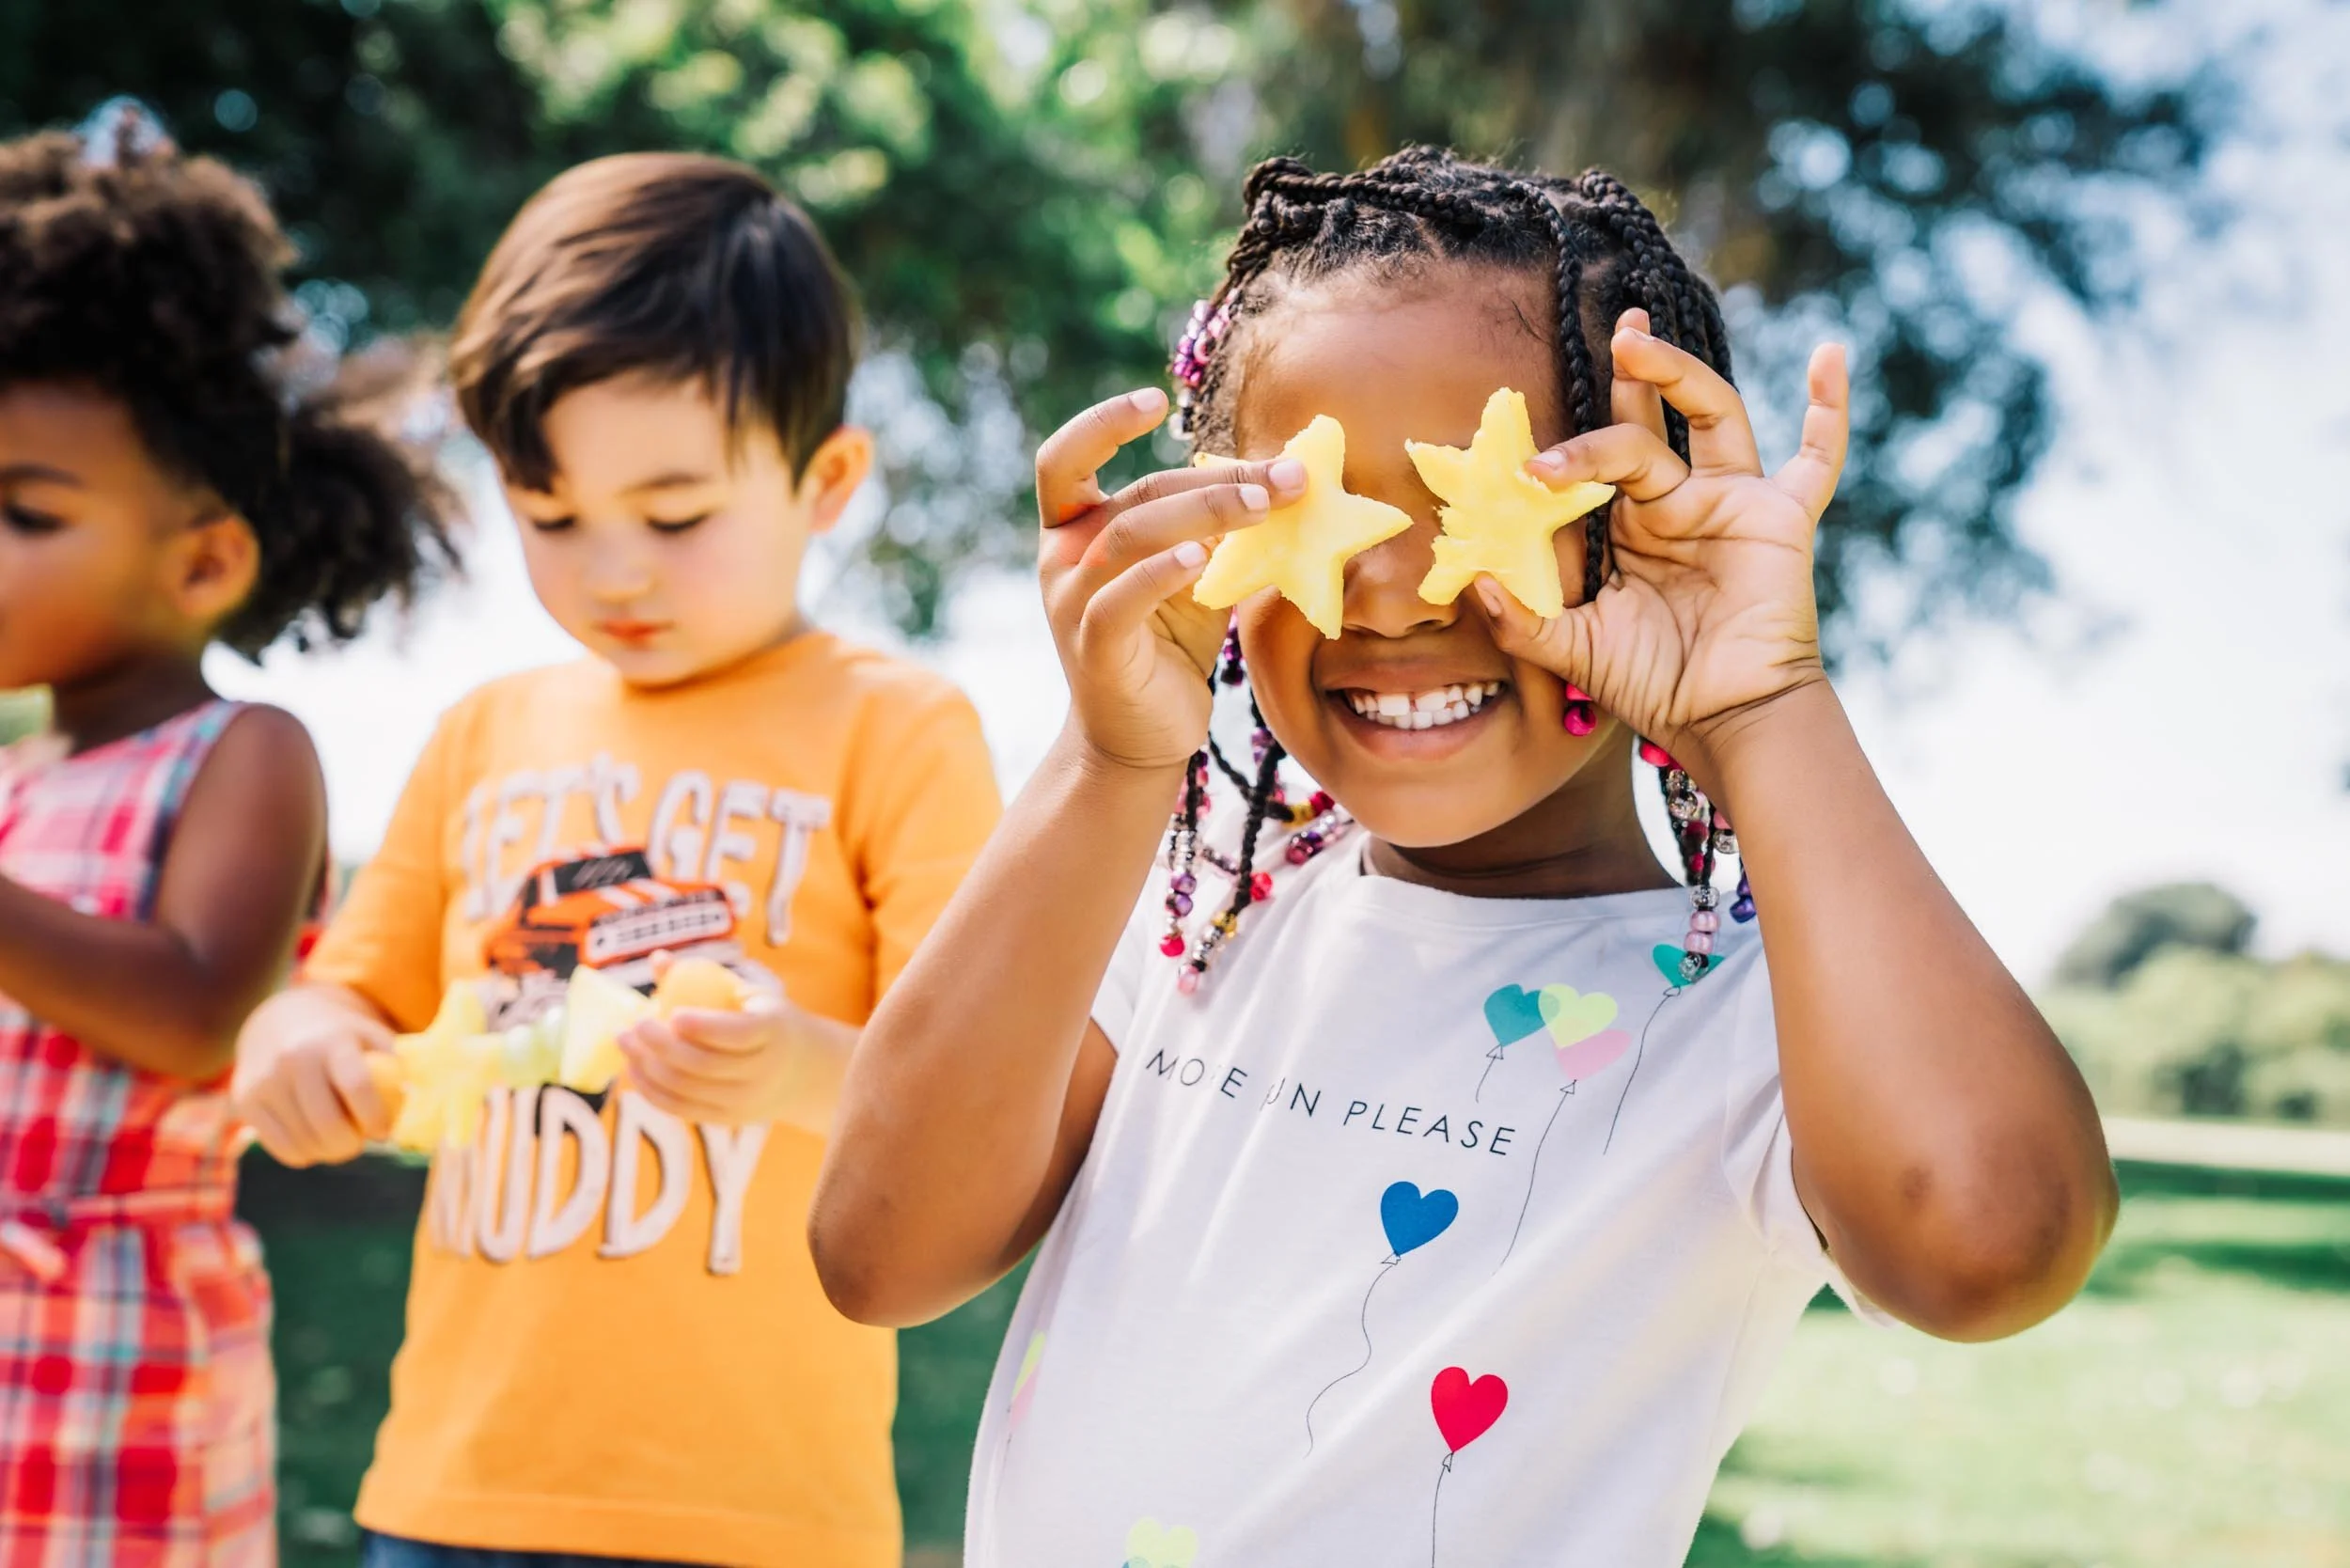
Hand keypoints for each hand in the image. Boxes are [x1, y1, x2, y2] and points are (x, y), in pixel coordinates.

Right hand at [231, 986, 394, 1166]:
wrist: (279, 1022)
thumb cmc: (340, 1039)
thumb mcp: (370, 1037)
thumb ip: (397, 1066)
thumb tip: (426, 1104)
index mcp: (333, 1040)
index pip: (357, 1085)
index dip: (376, 1118)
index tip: (384, 1132)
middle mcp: (295, 1058)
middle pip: (328, 1124)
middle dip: (351, 1145)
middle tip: (359, 1143)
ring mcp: (266, 1080)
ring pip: (305, 1142)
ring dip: (328, 1152)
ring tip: (338, 1141)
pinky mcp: (246, 1101)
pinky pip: (282, 1148)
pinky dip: (303, 1155)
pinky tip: (312, 1141)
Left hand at [615, 992, 811, 1125]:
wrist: (801, 1070)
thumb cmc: (762, 1018)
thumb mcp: (747, 993)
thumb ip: (702, 977)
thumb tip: (658, 960)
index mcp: (774, 1030)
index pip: (738, 1033)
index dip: (703, 1026)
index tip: (673, 1013)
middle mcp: (764, 1070)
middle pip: (705, 1064)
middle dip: (661, 1046)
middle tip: (633, 1025)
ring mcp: (746, 1100)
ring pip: (688, 1089)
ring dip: (648, 1067)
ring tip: (624, 1043)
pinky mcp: (728, 1118)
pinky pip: (683, 1110)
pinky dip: (653, 1091)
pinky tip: (634, 1070)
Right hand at [1036, 387, 1306, 770]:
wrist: (1141, 737)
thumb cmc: (1169, 644)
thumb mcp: (1194, 572)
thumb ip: (1217, 527)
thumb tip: (1286, 472)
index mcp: (1074, 530)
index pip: (1064, 459)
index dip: (1102, 422)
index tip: (1157, 399)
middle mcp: (1062, 559)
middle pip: (1136, 496)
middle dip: (1215, 481)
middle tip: (1283, 478)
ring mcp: (1071, 604)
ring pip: (1129, 535)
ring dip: (1202, 513)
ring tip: (1263, 507)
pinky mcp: (1094, 648)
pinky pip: (1120, 599)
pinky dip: (1161, 573)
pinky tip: (1202, 559)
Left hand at [1477, 309, 1849, 778]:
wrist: (1723, 719)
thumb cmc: (1653, 683)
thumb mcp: (1572, 649)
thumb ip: (1521, 618)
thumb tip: (1469, 580)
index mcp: (1630, 524)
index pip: (1597, 461)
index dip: (1566, 454)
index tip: (1526, 466)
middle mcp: (1679, 501)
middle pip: (1649, 420)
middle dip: (1630, 375)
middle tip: (1611, 334)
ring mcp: (1732, 501)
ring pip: (1709, 415)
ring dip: (1678, 373)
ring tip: (1637, 342)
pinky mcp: (1780, 517)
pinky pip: (1817, 459)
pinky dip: (1828, 409)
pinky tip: (1829, 355)